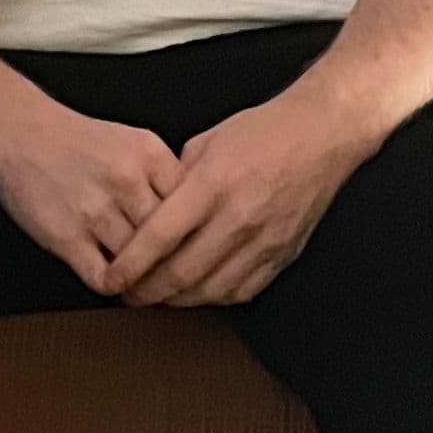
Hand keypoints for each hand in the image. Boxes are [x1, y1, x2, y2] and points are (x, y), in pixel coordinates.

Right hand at [0, 84, 182, 293]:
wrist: (20, 133)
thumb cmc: (79, 142)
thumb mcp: (135, 143)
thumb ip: (165, 177)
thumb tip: (195, 220)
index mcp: (150, 155)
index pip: (192, 207)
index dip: (195, 232)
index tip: (194, 247)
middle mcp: (126, 181)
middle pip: (170, 238)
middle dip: (172, 259)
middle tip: (175, 274)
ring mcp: (95, 210)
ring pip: (140, 263)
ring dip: (143, 277)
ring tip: (144, 281)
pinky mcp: (66, 237)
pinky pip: (105, 278)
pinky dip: (115, 286)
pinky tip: (115, 281)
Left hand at [102, 87, 372, 310]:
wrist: (322, 135)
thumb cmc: (263, 132)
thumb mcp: (205, 143)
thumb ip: (173, 181)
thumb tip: (146, 213)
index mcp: (213, 184)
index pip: (159, 237)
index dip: (129, 266)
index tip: (110, 278)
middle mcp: (239, 217)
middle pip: (181, 273)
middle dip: (146, 292)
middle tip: (127, 294)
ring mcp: (264, 240)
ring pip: (210, 290)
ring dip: (177, 300)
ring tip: (157, 295)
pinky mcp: (282, 254)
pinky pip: (241, 291)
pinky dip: (212, 296)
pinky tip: (197, 291)